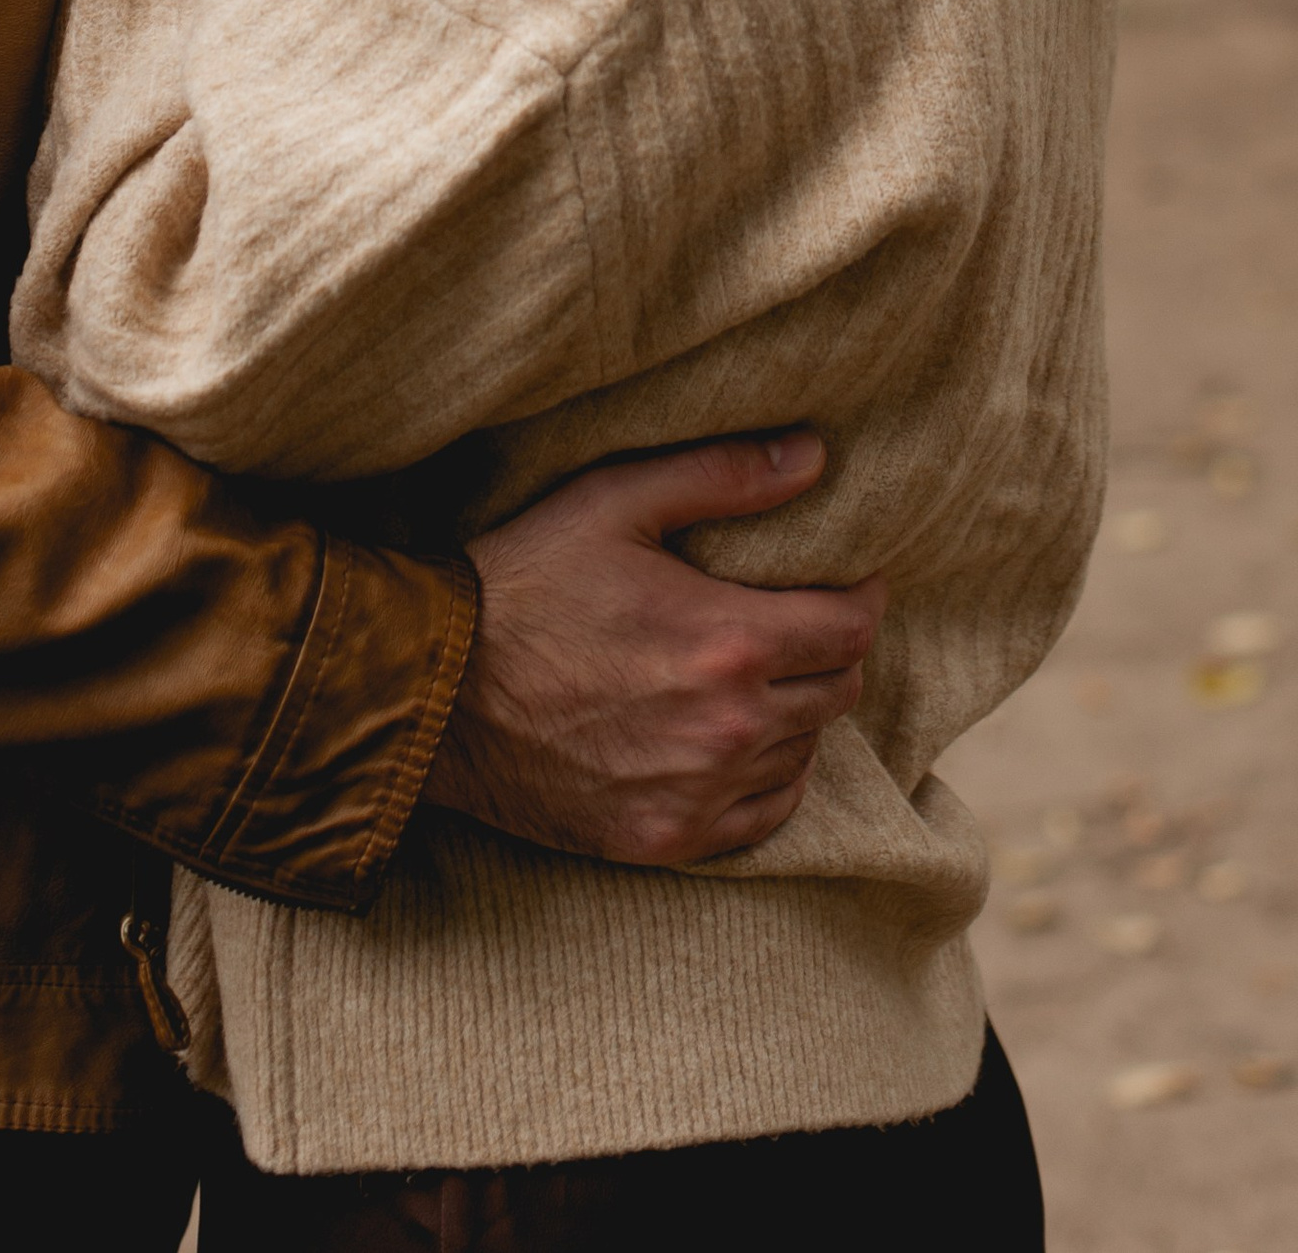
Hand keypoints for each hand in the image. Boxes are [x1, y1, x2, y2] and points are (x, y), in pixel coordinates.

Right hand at [423, 432, 884, 866]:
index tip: (853, 582)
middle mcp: (728, 729)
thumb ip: (723, 476)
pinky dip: (768, 780)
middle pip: (837, 692)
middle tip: (804, 621)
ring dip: (799, 713)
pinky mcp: (663, 841)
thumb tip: (813, 456)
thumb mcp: (617, 501)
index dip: (863, 598)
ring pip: (804, 754)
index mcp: (729, 642)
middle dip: (832, 650)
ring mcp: (697, 795)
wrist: (434, 691)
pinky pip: (762, 819)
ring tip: (764, 676)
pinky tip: (740, 744)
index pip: (850, 630)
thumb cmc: (525, 584)